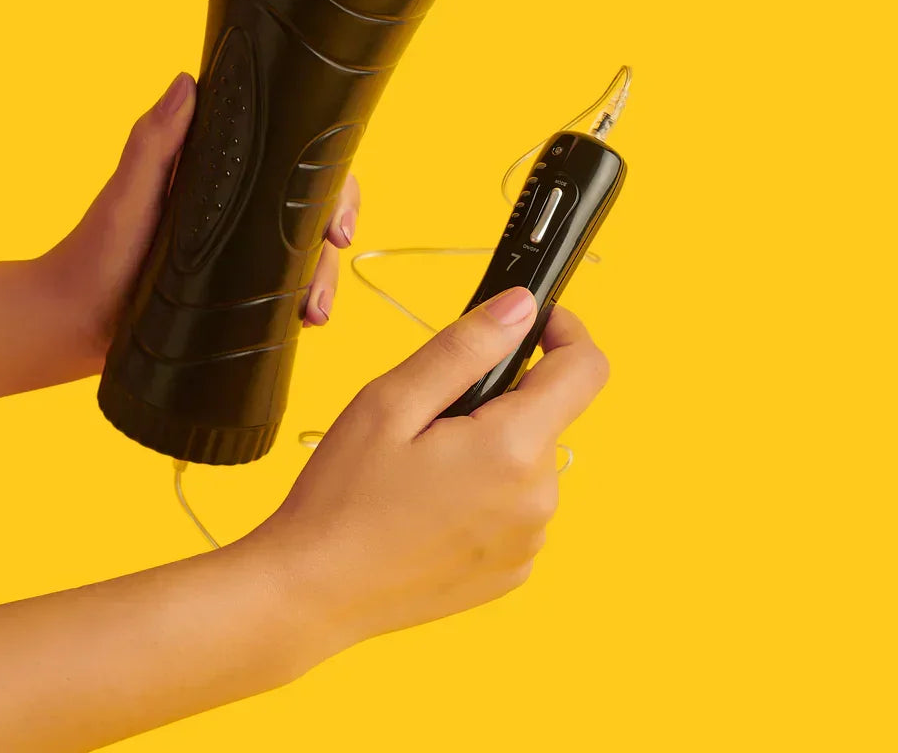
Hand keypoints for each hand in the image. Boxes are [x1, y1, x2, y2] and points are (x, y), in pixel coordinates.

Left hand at [40, 72, 360, 368]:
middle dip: (337, 227)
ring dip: (324, 277)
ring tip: (315, 311)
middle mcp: (242, 208)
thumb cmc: (93, 252)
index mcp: (223, 175)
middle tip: (337, 246)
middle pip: (312, 206)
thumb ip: (153, 144)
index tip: (334, 206)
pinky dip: (304, 303)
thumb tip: (187, 82)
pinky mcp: (237, 293)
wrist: (72, 323)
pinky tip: (308, 320)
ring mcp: (243, 252)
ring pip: (306, 254)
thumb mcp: (127, 195)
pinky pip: (284, 292)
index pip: (292, 159)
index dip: (329, 177)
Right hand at [246, 289, 608, 645]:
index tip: (534, 322)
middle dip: (500, 398)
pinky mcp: (512, 569)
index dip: (564, 331)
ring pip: (528, 460)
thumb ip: (466, 346)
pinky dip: (486, 491)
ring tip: (421, 468)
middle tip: (429, 416)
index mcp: (513, 450)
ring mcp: (529, 541)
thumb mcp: (392, 400)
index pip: (584, 369)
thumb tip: (521, 307)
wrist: (314, 591)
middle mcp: (538, 500)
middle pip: (546, 415)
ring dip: (491, 446)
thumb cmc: (343, 497)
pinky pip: (516, 506)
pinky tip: (430, 505)